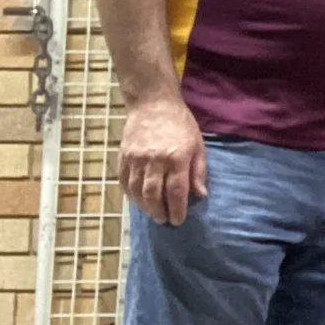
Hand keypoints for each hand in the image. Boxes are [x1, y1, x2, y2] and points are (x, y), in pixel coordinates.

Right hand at [120, 97, 206, 224]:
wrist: (153, 104)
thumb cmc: (180, 124)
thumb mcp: (197, 145)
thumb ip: (198, 171)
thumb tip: (200, 195)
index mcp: (176, 157)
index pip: (176, 190)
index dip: (177, 209)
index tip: (178, 220)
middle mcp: (154, 159)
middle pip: (154, 194)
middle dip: (159, 212)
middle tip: (164, 220)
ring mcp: (136, 158)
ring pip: (137, 190)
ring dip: (144, 206)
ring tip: (152, 213)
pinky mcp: (123, 156)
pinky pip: (124, 181)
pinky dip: (131, 195)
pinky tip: (138, 201)